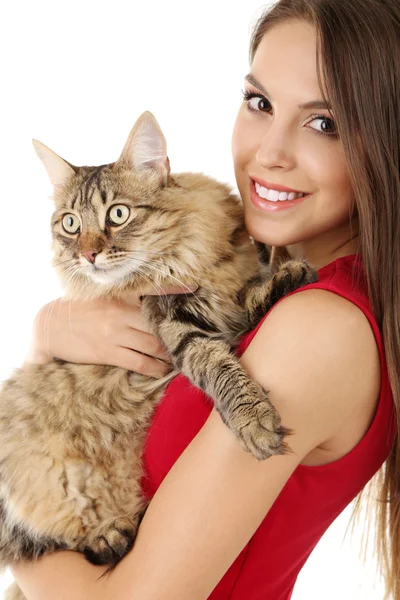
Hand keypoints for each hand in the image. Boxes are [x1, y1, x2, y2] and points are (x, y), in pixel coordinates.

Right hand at [26, 286, 196, 376]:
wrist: (49, 327)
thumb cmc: (77, 311)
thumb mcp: (100, 296)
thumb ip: (124, 298)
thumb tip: (148, 301)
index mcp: (120, 296)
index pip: (153, 291)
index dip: (175, 289)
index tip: (195, 287)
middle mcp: (121, 313)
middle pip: (158, 324)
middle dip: (175, 332)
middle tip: (190, 337)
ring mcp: (116, 333)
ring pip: (153, 344)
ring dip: (169, 353)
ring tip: (180, 358)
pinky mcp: (109, 353)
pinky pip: (140, 362)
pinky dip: (155, 368)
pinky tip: (163, 370)